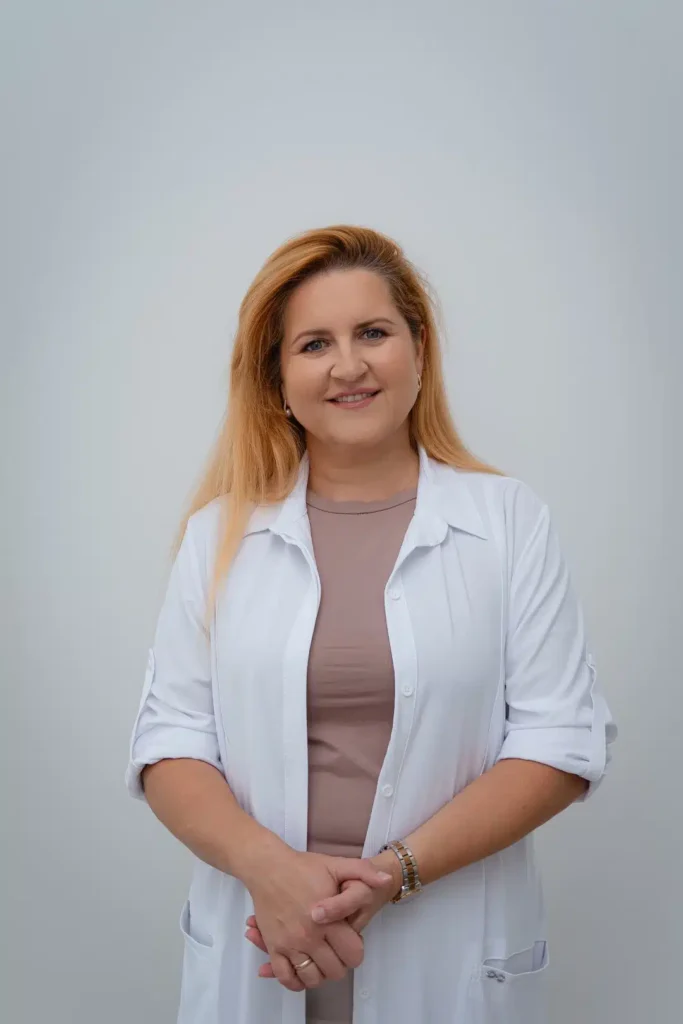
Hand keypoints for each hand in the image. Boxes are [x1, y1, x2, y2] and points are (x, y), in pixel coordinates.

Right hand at [244, 848, 394, 991]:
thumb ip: (364, 872)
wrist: (268, 867)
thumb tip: (386, 881)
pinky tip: (301, 972)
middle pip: (334, 971)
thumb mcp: (337, 864)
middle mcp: (309, 936)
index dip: (355, 951)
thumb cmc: (302, 867)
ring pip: (311, 978)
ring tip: (321, 961)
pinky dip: (295, 981)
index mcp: (328, 920)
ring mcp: (290, 944)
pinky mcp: (274, 947)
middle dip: (339, 964)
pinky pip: (285, 976)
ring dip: (319, 974)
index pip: (353, 954)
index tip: (349, 941)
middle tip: (336, 952)